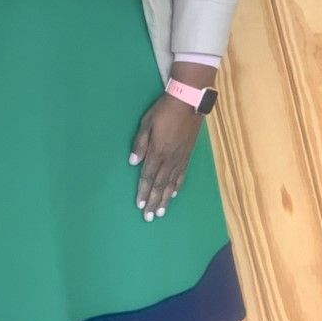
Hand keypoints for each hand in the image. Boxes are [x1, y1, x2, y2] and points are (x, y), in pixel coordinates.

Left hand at [129, 94, 202, 220]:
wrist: (188, 103)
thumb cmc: (164, 111)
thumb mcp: (146, 123)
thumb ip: (140, 143)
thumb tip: (133, 162)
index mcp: (157, 152)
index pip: (148, 176)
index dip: (144, 192)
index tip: (140, 205)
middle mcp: (169, 159)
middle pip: (160, 184)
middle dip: (154, 202)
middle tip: (150, 217)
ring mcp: (180, 158)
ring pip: (171, 183)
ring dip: (165, 199)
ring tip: (161, 212)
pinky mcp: (188, 155)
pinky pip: (182, 175)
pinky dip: (177, 186)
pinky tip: (174, 194)